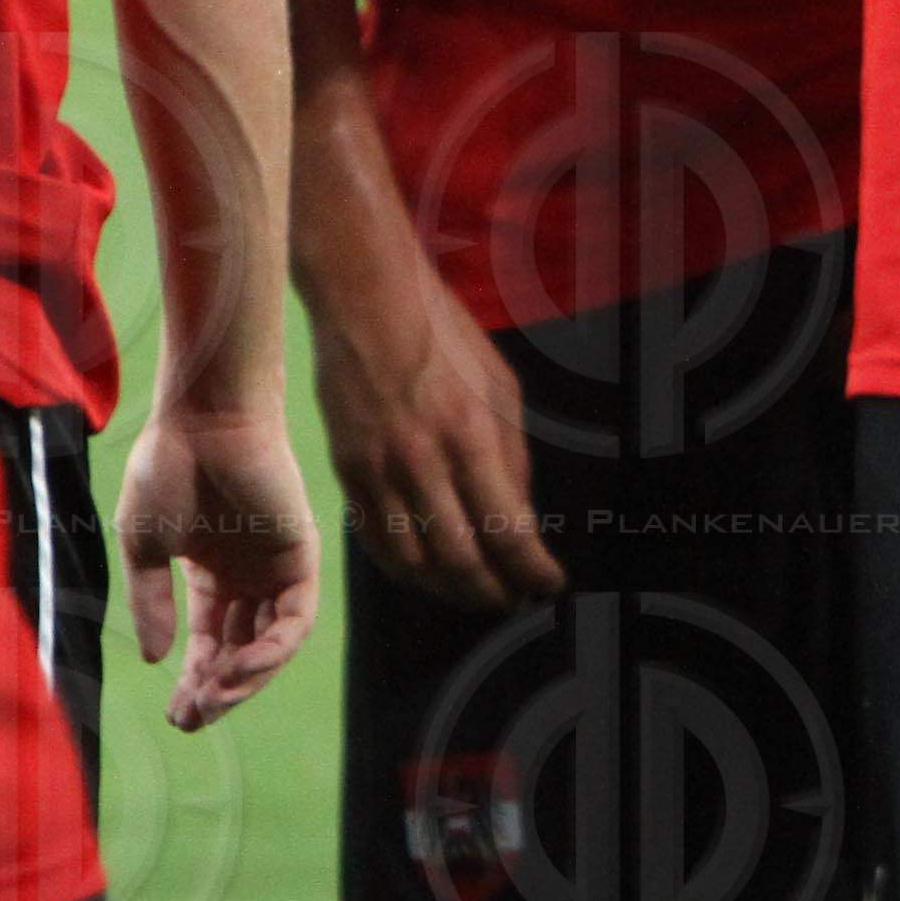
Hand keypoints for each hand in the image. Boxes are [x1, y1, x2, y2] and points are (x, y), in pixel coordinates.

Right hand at [114, 405, 324, 729]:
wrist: (203, 420)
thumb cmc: (168, 469)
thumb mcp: (145, 547)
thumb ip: (151, 603)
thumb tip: (154, 658)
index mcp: (211, 574)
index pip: (211, 644)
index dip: (195, 682)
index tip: (176, 715)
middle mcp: (248, 576)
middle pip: (242, 652)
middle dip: (219, 691)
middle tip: (192, 719)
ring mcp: (276, 567)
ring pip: (271, 644)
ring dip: (245, 678)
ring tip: (213, 698)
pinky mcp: (301, 556)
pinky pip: (296, 619)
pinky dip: (272, 650)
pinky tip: (239, 667)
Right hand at [307, 284, 562, 614]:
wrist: (366, 300)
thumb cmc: (444, 335)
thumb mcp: (501, 384)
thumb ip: (512, 454)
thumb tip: (520, 514)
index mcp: (472, 437)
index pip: (508, 530)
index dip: (533, 570)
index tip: (551, 584)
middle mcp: (424, 464)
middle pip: (462, 560)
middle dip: (494, 592)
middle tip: (515, 600)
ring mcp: (380, 473)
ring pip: (415, 564)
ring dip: (450, 591)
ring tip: (474, 593)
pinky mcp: (348, 473)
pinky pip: (375, 542)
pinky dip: (405, 570)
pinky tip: (427, 573)